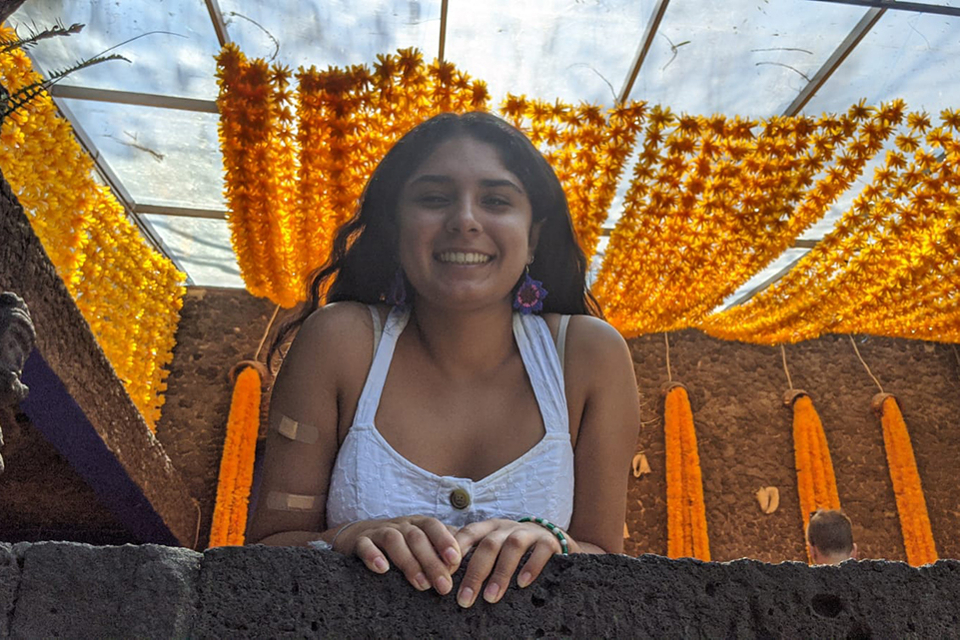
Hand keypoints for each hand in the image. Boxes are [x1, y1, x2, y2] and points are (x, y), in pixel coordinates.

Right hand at [334, 516, 460, 594]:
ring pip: (394, 540)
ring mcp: (379, 531)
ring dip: (409, 561)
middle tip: (444, 585)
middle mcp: (400, 525)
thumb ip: (443, 545)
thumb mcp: (422, 540)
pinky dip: (373, 556)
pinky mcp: (360, 541)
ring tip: (421, 584)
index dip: (445, 540)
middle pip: (417, 537)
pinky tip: (382, 570)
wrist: (358, 536)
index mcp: (418, 523)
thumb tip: (470, 555)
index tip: (457, 560)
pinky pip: (365, 546)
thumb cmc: (400, 542)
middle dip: (432, 561)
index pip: (433, 526)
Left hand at [453, 518, 570, 607]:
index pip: (468, 533)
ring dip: (500, 572)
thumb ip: (474, 557)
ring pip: (512, 546)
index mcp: (489, 528)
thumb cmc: (512, 549)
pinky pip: (540, 551)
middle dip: (475, 572)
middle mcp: (507, 527)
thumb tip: (444, 578)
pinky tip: (522, 584)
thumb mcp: (492, 547)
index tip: (444, 575)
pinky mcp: (549, 542)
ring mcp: (528, 533)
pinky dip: (531, 567)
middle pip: (488, 544)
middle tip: (464, 599)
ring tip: (491, 597)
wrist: (550, 538)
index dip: (454, 552)